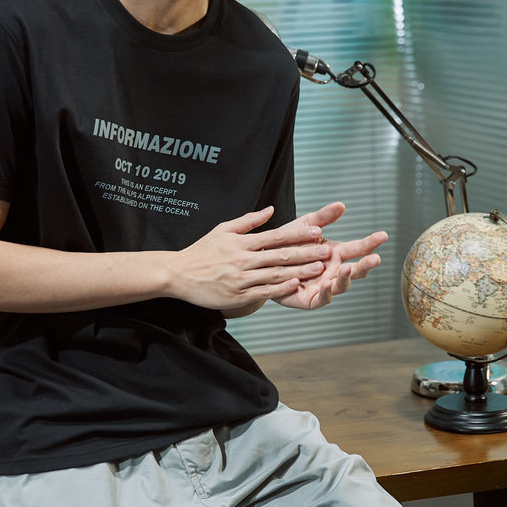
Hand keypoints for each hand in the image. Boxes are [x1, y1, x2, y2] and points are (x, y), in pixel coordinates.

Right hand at [171, 205, 338, 311]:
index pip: (274, 237)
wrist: (178, 274)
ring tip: (320, 268)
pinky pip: (262, 292)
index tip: (316, 232)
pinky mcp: (236, 296)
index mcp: (240, 243)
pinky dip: (279, 289)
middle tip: (327, 250)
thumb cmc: (201, 251)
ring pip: (274, 275)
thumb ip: (248, 221)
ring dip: (299, 271)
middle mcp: (242, 260)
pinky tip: (295, 285)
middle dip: (306, 253)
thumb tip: (271, 210)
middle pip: (279, 256)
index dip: (297, 235)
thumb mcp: (222, 229)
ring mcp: (240, 279)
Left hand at [271, 202, 386, 310]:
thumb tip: (341, 204)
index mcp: (335, 253)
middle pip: (356, 270)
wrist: (263, 260)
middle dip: (366, 265)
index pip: (357, 248)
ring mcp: (325, 286)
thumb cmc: (286, 243)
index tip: (383, 234)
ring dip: (346, 278)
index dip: (370, 242)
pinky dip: (326, 292)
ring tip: (347, 268)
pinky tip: (326, 283)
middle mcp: (334, 271)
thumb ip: (323, 217)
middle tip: (375, 258)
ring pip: (342, 285)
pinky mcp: (311, 300)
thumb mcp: (304, 226)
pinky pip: (322, 298)